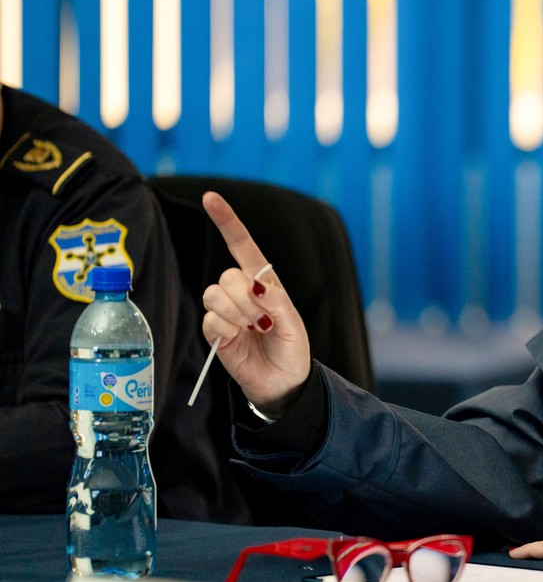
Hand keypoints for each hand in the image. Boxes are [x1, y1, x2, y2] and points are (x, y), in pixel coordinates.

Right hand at [200, 191, 310, 414]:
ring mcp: (226, 311)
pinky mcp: (214, 331)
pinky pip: (210, 320)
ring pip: (214, 294)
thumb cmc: (292, 350)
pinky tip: (237, 341)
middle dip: (244, 299)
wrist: (281, 383)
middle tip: (261, 320)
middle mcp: (242, 292)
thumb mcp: (293, 325)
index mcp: (264, 282)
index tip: (210, 197)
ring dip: (235, 314)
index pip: (242, 246)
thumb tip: (256, 285)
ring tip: (252, 330)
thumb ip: (277, 303)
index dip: (227, 221)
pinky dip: (225, 331)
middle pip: (227, 276)